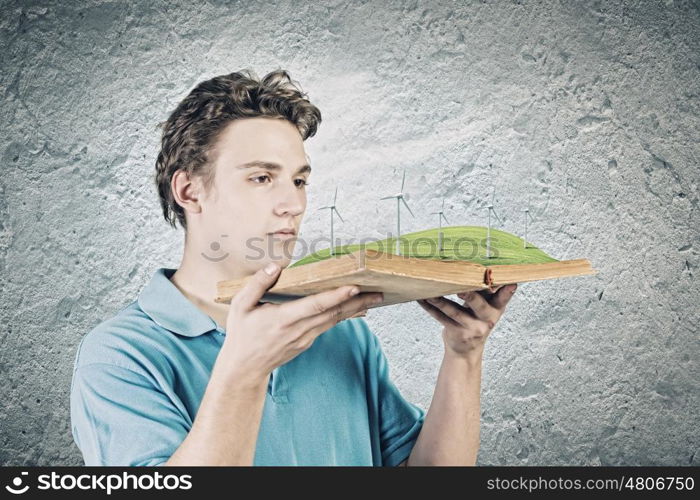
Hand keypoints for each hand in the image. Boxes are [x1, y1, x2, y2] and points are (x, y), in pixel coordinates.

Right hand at [220, 263, 382, 382]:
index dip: (336, 296)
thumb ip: (257, 285)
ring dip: (355, 308)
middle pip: (333, 313)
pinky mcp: (307, 342)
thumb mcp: (240, 306)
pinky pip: (328, 325)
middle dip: (357, 302)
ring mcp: (305, 338)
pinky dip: (343, 315)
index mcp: (284, 319)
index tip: (354, 288)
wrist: (245, 369)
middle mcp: (299, 329)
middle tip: (379, 291)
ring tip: (374, 297)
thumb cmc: (242, 336)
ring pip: (334, 320)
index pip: (316, 305)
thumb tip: (274, 267)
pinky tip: (355, 308)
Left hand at [416, 284, 517, 361]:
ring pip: (454, 312)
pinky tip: (421, 298)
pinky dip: (430, 307)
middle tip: (462, 289)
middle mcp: (487, 319)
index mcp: (497, 309)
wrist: (467, 349)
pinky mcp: (456, 332)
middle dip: (471, 297)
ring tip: (430, 292)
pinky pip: (441, 318)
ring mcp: (471, 328)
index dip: (507, 291)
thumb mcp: (487, 308)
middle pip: (479, 306)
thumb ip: (487, 292)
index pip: (504, 298)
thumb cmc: (477, 320)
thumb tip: (481, 266)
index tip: (511, 283)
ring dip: (441, 301)